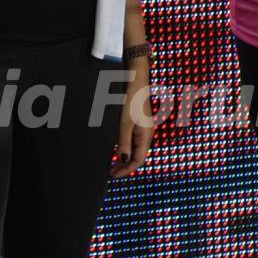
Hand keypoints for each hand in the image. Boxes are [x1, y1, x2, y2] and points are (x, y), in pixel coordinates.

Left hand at [113, 59, 152, 177]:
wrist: (137, 82)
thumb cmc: (132, 100)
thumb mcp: (124, 123)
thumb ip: (124, 142)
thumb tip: (123, 160)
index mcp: (146, 137)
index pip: (138, 161)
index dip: (126, 170)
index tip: (113, 175)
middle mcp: (147, 136)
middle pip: (137, 158)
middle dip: (125, 167)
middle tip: (111, 173)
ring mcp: (144, 131)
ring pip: (135, 151)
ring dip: (124, 160)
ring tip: (113, 166)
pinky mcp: (139, 126)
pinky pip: (134, 143)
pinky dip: (125, 150)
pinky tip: (118, 152)